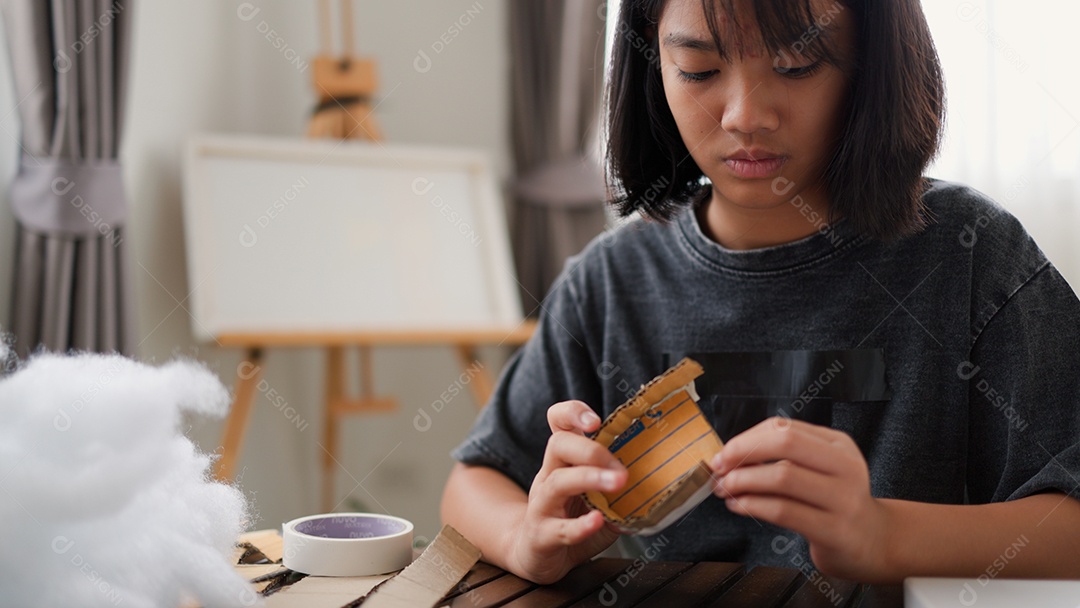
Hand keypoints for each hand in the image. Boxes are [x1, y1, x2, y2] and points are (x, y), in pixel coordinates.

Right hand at [505, 400, 626, 583]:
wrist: (535, 554)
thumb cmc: (571, 519)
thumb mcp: (596, 498)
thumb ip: (620, 491)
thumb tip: (658, 489)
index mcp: (563, 461)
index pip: (558, 422)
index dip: (572, 413)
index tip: (595, 421)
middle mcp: (548, 476)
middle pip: (558, 445)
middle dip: (591, 450)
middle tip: (621, 469)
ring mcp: (541, 505)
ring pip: (557, 483)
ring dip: (589, 478)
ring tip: (617, 483)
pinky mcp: (541, 536)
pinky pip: (559, 528)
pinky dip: (580, 525)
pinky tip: (597, 521)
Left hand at [710, 417, 891, 580]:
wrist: (875, 543)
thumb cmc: (836, 503)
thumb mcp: (821, 469)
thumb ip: (785, 456)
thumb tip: (731, 454)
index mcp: (838, 445)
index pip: (784, 427)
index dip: (746, 439)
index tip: (723, 454)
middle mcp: (845, 466)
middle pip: (785, 444)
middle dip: (742, 453)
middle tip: (720, 469)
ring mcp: (843, 499)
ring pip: (782, 476)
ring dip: (743, 481)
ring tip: (725, 490)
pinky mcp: (835, 530)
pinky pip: (784, 511)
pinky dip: (752, 505)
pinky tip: (738, 507)